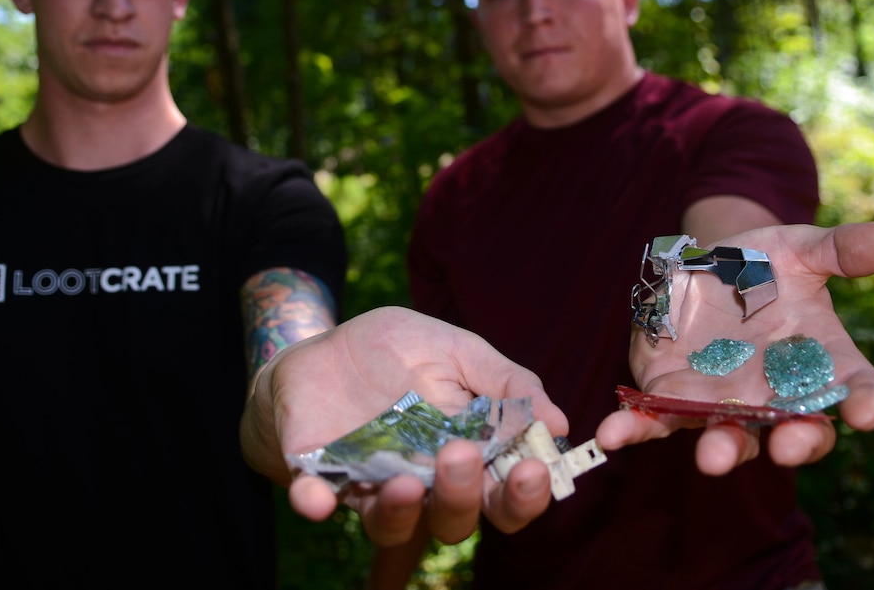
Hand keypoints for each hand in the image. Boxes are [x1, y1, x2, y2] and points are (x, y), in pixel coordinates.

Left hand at [241, 306, 568, 544]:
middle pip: (455, 519)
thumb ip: (505, 382)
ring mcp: (369, 486)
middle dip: (464, 496)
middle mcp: (423, 484)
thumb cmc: (395, 351)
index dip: (524, 494)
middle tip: (460, 455)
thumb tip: (558, 421)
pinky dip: (314, 503)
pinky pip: (315, 502)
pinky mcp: (316, 480)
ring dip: (401, 511)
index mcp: (467, 456)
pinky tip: (316, 499)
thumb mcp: (455, 349)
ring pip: (393, 525)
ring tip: (405, 480)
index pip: (504, 495)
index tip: (534, 468)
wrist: (318, 348)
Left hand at [596, 222, 873, 474]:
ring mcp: (722, 403)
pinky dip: (631, 431)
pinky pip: (651, 422)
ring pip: (727, 437)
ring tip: (711, 459)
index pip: (853, 388)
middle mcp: (774, 394)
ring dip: (720, 450)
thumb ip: (841, 249)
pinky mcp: (669, 399)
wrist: (698, 267)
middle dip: (795, 443)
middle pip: (795, 430)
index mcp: (817, 361)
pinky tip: (611, 436)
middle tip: (789, 448)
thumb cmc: (758, 264)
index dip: (865, 401)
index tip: (868, 411)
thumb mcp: (797, 249)